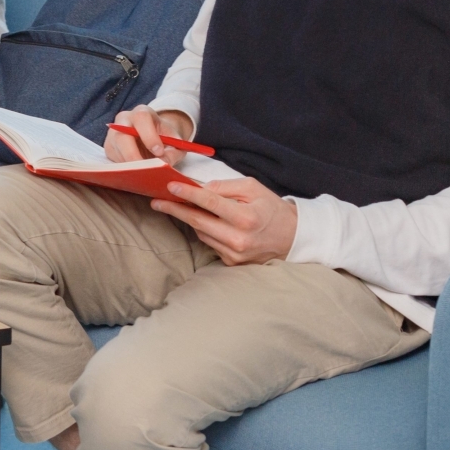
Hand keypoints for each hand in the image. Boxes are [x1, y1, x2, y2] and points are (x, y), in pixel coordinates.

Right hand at [104, 107, 193, 163]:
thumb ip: (173, 152)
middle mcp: (124, 120)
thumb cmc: (164, 138)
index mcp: (142, 113)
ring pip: (117, 149)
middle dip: (134, 154)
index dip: (149, 136)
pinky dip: (125, 168)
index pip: (141, 118)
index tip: (159, 152)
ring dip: (130, 164)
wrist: (153, 138)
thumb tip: (164, 163)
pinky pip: (114, 158)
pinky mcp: (109, 147)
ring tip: (144, 173)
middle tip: (146, 169)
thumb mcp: (175, 143)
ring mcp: (113, 133)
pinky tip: (136, 171)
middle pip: (122, 135)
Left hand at [152, 177, 297, 264]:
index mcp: (246, 218)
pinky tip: (204, 221)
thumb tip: (200, 188)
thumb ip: (225, 187)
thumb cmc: (271, 209)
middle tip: (156, 200)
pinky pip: (209, 243)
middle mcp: (239, 239)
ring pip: (201, 232)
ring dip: (189, 218)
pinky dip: (204, 230)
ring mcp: (235, 254)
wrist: (293, 237)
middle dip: (174, 209)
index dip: (188, 194)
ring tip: (179, 205)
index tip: (170, 187)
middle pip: (198, 221)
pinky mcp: (232, 263)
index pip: (210, 203)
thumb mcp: (253, 189)